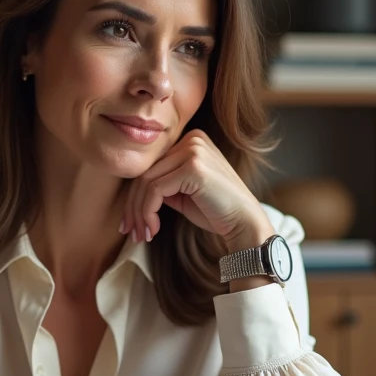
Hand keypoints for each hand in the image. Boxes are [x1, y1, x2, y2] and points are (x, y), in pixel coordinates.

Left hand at [120, 130, 273, 252]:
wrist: (245, 223)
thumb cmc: (216, 211)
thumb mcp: (183, 193)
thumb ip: (162, 184)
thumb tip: (131, 194)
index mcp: (191, 141)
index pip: (151, 166)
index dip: (135, 196)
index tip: (131, 222)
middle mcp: (192, 140)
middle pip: (145, 173)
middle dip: (133, 206)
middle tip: (131, 232)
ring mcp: (193, 151)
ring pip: (146, 182)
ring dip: (139, 213)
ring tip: (142, 234)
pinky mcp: (193, 167)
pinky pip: (155, 190)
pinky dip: (148, 212)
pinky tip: (153, 229)